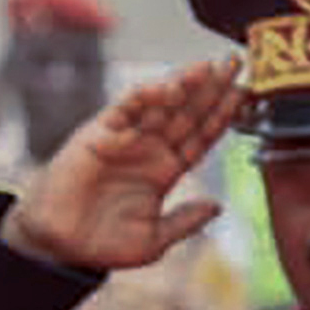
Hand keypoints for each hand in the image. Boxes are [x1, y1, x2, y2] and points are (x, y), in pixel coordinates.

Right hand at [1, 55, 242, 270]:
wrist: (61, 246)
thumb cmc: (105, 242)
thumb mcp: (156, 239)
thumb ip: (185, 221)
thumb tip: (217, 207)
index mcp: (167, 170)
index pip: (202, 136)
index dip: (224, 116)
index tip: (248, 95)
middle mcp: (149, 148)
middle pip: (187, 112)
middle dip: (212, 88)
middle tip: (236, 62)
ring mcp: (125, 139)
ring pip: (161, 105)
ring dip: (185, 85)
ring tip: (210, 67)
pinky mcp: (98, 135)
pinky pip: (124, 110)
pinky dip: (145, 96)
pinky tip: (168, 85)